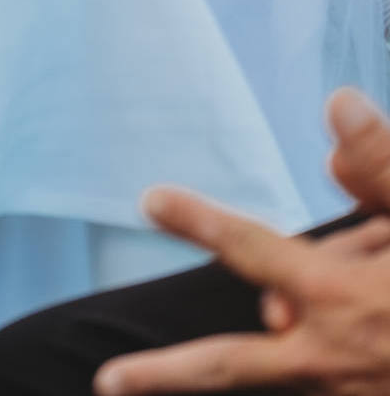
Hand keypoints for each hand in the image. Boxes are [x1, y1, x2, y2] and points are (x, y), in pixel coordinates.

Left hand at [93, 95, 389, 395]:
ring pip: (292, 367)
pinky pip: (333, 387)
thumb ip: (384, 167)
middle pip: (235, 367)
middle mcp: (336, 359)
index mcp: (344, 300)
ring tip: (219, 345)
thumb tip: (332, 102)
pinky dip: (326, 362)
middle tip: (107, 383)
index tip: (150, 196)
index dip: (203, 220)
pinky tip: (337, 328)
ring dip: (282, 343)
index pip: (255, 247)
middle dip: (171, 377)